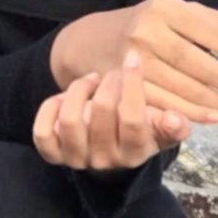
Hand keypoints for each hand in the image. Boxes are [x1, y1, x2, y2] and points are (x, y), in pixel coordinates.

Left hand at [33, 50, 191, 170]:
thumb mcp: (162, 129)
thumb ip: (174, 125)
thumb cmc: (141, 131)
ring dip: (79, 90)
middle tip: (112, 73)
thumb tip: (175, 118)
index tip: (133, 58)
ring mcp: (77, 158)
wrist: (114, 152)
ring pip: (70, 120)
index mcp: (135, 152)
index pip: (132, 119)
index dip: (132, 85)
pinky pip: (42, 132)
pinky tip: (63, 97)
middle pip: (101, 113)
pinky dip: (49, 109)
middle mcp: (106, 159)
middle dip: (108, 83)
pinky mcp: (54, 154)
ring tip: (91, 80)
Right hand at [50, 0, 217, 126]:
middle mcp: (148, 31)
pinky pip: (166, 104)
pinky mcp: (125, 85)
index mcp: (166, 7)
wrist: (90, 41)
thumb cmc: (146, 25)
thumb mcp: (175, 12)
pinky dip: (194, 113)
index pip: (214, 34)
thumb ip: (211, 22)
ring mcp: (134, 60)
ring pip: (185, 88)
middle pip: (200, 64)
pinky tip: (215, 118)